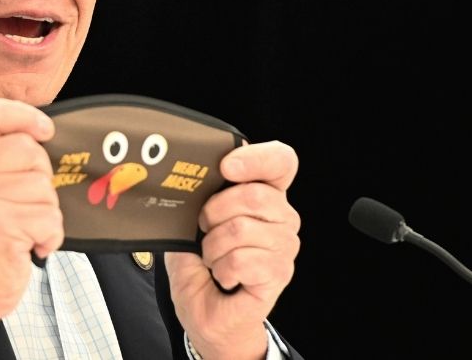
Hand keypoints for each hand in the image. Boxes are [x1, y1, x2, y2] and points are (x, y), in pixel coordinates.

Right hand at [0, 98, 62, 330]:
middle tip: (23, 207)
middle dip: (41, 179)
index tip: (44, 131)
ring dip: (45, 213)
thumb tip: (43, 135)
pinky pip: (50, 217)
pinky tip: (29, 246)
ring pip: (44, 186)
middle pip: (29, 149)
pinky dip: (50, 236)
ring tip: (22, 230)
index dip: (24, 115)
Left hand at [165, 141, 300, 359]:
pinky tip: (224, 276)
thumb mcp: (189, 223)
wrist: (205, 312)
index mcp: (264, 195)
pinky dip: (222, 269)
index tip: (226, 167)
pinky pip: (243, 260)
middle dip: (214, 212)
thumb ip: (195, 196)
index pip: (281, 161)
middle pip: (255, 194)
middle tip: (204, 231)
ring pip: (242, 229)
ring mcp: (285, 246)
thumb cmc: (201, 266)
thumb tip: (187, 176)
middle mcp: (281, 217)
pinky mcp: (279, 273)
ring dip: (213, 247)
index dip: (256, 157)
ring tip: (214, 259)